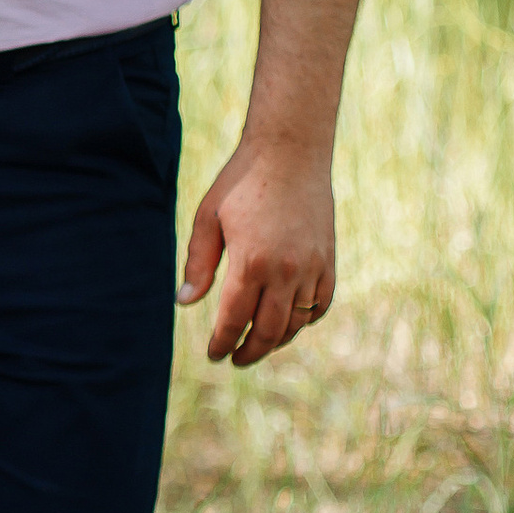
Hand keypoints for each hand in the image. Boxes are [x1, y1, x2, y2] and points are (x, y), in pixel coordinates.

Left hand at [177, 132, 334, 365]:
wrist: (290, 153)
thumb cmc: (241, 182)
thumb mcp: (208, 218)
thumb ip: (199, 264)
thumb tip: (185, 302)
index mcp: (251, 262)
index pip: (233, 319)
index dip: (222, 342)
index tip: (213, 354)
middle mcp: (286, 271)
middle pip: (268, 331)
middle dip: (249, 351)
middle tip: (235, 359)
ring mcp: (312, 268)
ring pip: (295, 323)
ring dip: (276, 341)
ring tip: (257, 345)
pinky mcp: (328, 261)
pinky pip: (320, 305)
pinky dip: (304, 321)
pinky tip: (288, 323)